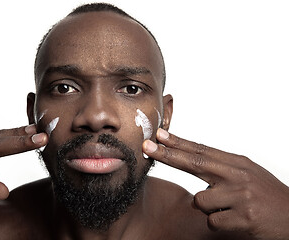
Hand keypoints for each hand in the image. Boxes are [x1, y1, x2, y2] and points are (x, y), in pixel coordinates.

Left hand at [143, 128, 288, 239]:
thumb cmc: (266, 194)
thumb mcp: (245, 173)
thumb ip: (219, 167)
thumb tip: (189, 158)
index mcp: (237, 163)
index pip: (202, 150)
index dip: (178, 142)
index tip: (159, 135)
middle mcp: (238, 176)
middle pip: (195, 163)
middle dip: (167, 154)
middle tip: (147, 146)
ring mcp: (240, 196)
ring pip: (201, 200)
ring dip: (210, 206)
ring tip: (232, 207)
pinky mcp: (243, 218)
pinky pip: (212, 220)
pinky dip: (219, 222)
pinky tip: (237, 220)